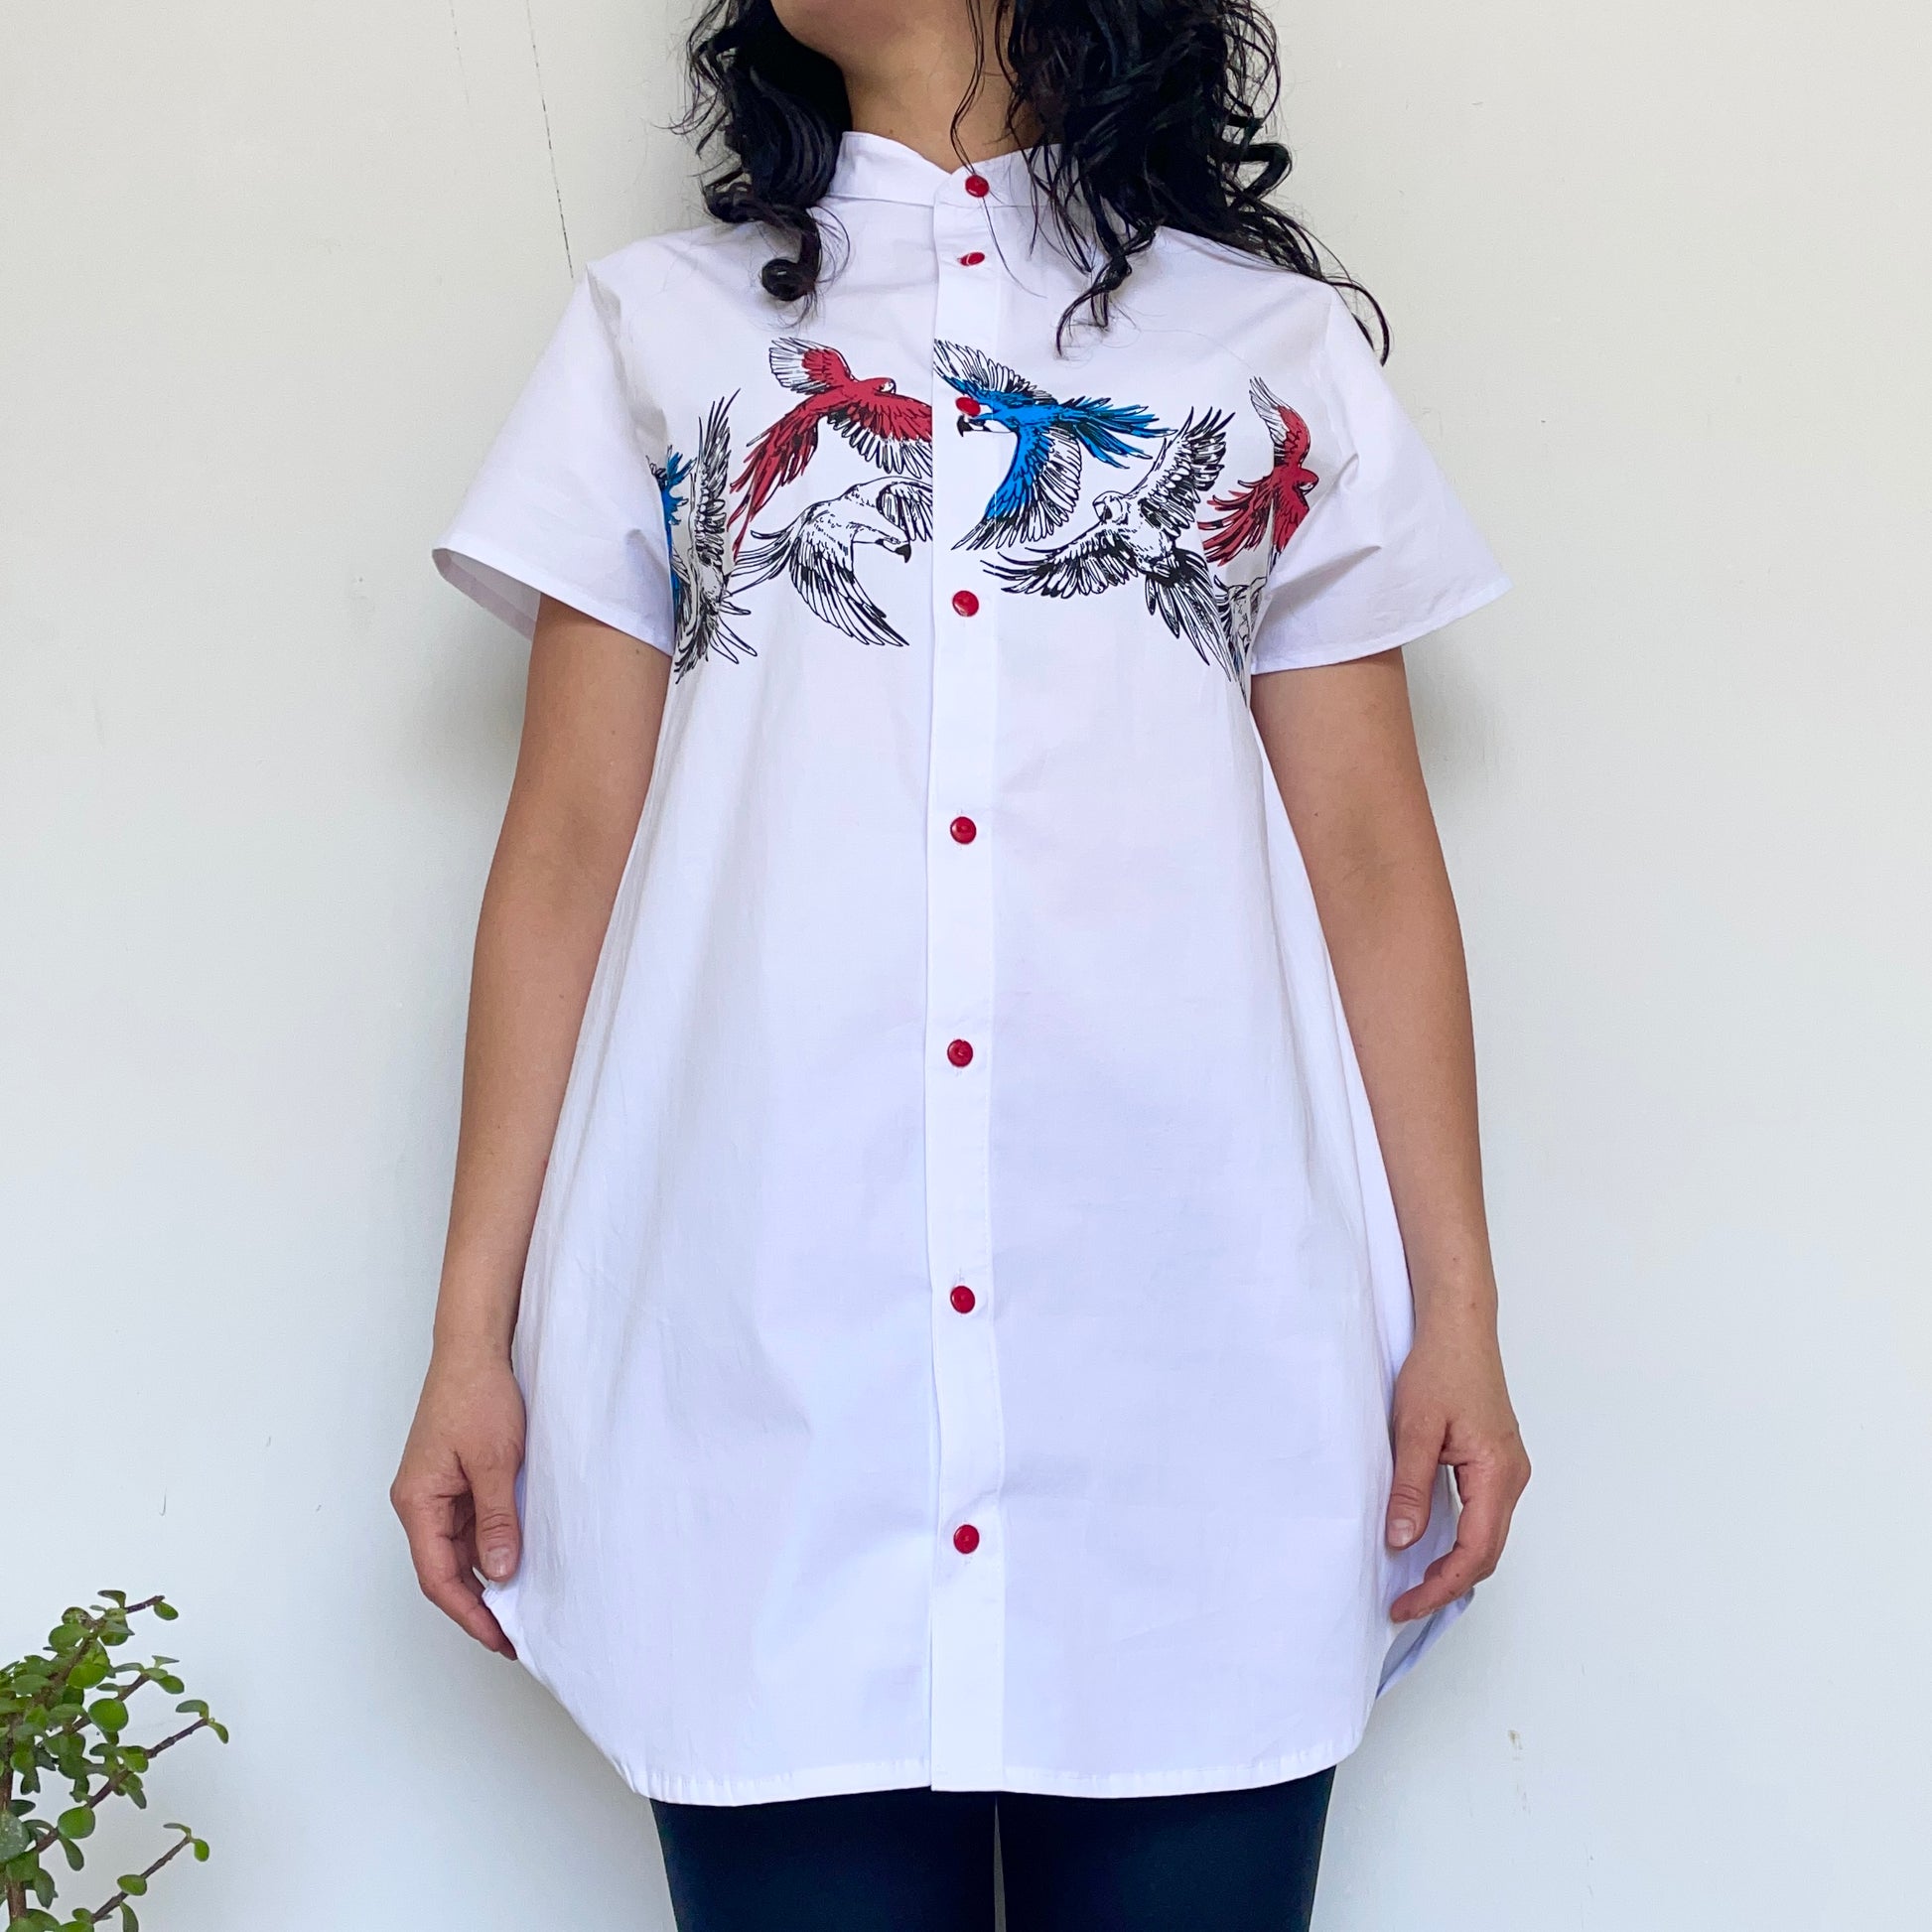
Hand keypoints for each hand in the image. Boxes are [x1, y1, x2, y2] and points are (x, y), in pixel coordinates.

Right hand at [391, 1345, 526, 1656]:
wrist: (474, 1351)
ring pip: (458, 1550)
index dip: (469, 1612)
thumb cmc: (477, 1397)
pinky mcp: (454, 1481)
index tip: (500, 1637)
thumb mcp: (494, 1463)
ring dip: (485, 1577)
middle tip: (514, 1633)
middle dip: (478, 1604)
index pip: (438, 1576)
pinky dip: (490, 1547)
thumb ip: (497, 1520)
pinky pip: (469, 1527)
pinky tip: (516, 1560)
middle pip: (444, 1569)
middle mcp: (420, 1503)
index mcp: (418, 1502)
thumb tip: (500, 1573)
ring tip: (521, 1606)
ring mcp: (436, 1493)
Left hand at [1386, 1325, 1529, 1622]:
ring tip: (1413, 1582)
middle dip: (1446, 1584)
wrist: (1459, 1328)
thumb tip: (1403, 1540)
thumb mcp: (1414, 1428)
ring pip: (1487, 1536)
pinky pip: (1483, 1514)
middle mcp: (1511, 1477)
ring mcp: (1507, 1470)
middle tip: (1404, 1602)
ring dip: (1454, 1564)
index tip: (1407, 1603)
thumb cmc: (1441, 1367)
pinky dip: (1459, 1539)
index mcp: (1497, 1473)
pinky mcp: (1494, 1461)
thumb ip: (1410, 1487)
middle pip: (1486, 1553)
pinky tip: (1429, 1543)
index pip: (1474, 1552)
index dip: (1440, 1585)